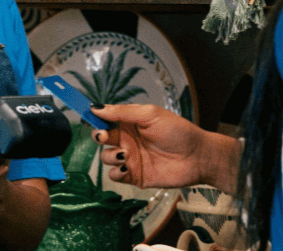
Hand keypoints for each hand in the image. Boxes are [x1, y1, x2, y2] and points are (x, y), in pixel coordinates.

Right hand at [91, 104, 237, 190]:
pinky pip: (114, 175)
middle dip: (98, 136)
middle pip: (101, 137)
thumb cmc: (178, 132)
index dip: (94, 117)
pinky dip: (116, 172)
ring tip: (123, 153)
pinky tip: (127, 166)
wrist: (197, 157)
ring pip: (105, 157)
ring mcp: (130, 158)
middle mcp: (127, 139)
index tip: (86, 116)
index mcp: (130, 122)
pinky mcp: (134, 176)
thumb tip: (97, 108)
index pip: (105, 118)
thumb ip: (123, 111)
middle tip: (104, 135)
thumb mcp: (150, 114)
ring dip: (109, 155)